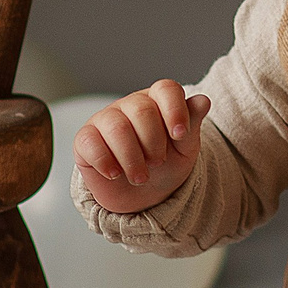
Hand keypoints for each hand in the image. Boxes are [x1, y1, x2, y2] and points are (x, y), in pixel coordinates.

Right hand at [74, 80, 212, 214]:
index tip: (180, 136)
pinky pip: (89, 142)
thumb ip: (192, 125)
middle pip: (141, 110)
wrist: (143, 198)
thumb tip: (203, 101)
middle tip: (157, 163)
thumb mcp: (184, 150)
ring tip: (141, 178)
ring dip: (132, 158)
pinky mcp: (85, 139)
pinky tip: (116, 174)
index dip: (175, 110)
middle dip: (154, 142)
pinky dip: (105, 161)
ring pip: (116, 127)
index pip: (166, 89)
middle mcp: (130, 105)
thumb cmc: (166, 167)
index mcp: (157, 101)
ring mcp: (105, 120)